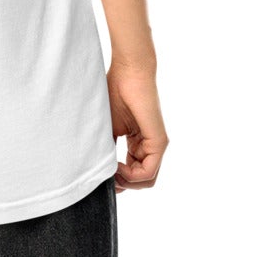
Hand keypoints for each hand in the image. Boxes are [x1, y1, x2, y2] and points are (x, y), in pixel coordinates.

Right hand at [108, 60, 167, 190]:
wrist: (128, 72)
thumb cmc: (114, 93)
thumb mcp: (105, 129)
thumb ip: (106, 150)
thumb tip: (96, 172)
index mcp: (138, 143)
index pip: (133, 174)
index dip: (117, 181)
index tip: (100, 174)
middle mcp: (150, 146)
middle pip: (141, 182)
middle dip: (122, 184)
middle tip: (105, 176)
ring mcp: (157, 145)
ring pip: (146, 180)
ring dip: (126, 181)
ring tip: (110, 169)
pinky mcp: (159, 141)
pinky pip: (149, 172)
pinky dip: (131, 176)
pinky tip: (116, 166)